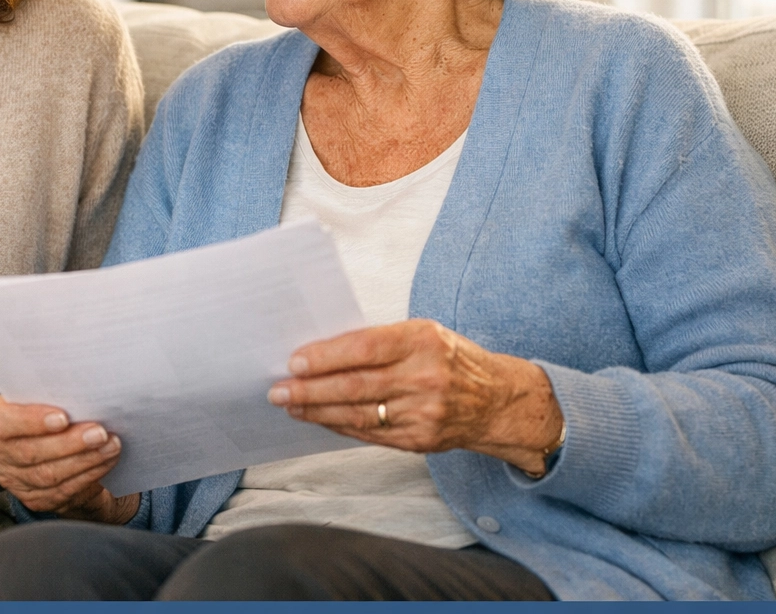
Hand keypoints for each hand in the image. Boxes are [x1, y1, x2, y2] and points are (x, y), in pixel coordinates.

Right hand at [0, 396, 140, 523]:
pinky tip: (104, 460)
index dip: (32, 421)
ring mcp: (14, 478)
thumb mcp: (36, 394)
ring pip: (49, 474)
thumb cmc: (42, 409)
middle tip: (98, 432)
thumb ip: (47, 391)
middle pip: (30, 452)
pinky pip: (62, 490)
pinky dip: (88, 474)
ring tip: (109, 445)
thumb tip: (79, 384)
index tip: (63, 417)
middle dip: (70, 443)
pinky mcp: (34, 497)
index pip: (2, 422)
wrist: (48, 443)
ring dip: (85, 459)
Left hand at [267, 319, 563, 475]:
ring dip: (318, 411)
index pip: (364, 348)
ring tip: (290, 405)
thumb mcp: (423, 335)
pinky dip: (339, 426)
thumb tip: (321, 352)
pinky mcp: (420, 440)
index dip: (325, 356)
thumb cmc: (451, 358)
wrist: (498, 401)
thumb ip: (379, 342)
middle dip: (310, 389)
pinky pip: (369, 434)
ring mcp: (423, 413)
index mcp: (423, 341)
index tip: (294, 361)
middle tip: (277, 389)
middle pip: (355, 386)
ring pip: (358, 414)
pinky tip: (319, 419)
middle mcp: (425, 378)